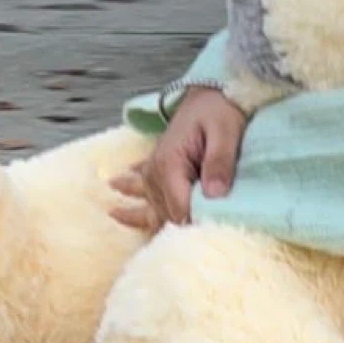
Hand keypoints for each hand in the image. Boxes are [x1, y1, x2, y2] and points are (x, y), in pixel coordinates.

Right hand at [110, 87, 246, 230]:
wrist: (212, 90)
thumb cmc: (221, 109)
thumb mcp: (226, 132)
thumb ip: (219, 162)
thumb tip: (215, 195)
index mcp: (170, 163)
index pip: (179, 209)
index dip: (193, 226)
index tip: (205, 238)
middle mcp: (156, 170)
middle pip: (164, 212)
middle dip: (173, 230)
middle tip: (184, 252)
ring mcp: (154, 168)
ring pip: (149, 204)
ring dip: (140, 218)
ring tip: (121, 228)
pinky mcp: (158, 165)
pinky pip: (141, 186)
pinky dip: (133, 197)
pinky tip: (117, 208)